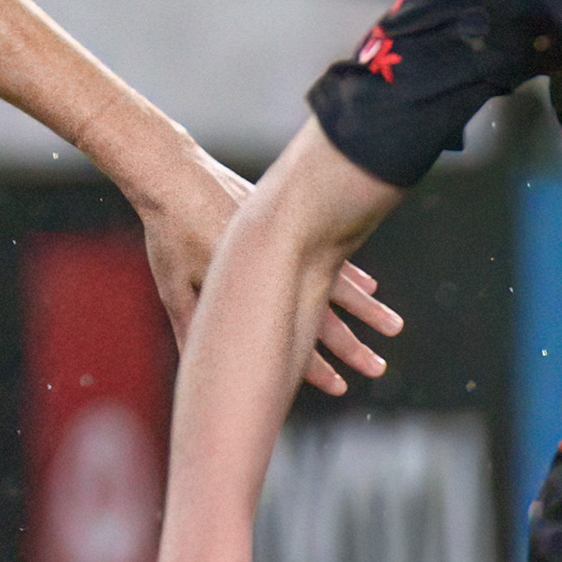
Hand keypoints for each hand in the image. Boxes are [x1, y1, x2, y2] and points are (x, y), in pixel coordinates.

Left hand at [129, 140, 399, 394]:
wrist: (172, 173)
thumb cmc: (168, 232)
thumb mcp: (174, 284)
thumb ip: (192, 324)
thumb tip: (199, 365)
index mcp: (249, 287)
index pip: (289, 337)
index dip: (313, 366)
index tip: (340, 388)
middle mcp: (276, 265)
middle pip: (322, 314)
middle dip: (350, 345)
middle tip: (377, 369)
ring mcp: (287, 240)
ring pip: (336, 282)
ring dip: (365, 308)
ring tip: (393, 328)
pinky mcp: (289, 222)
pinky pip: (329, 249)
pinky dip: (349, 271)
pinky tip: (371, 286)